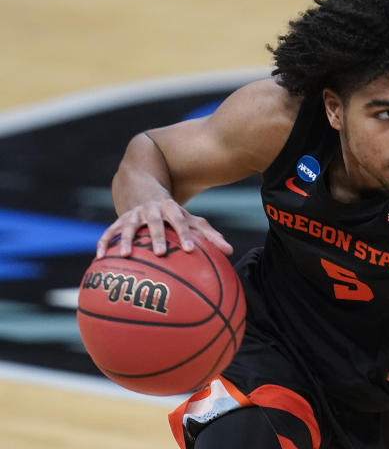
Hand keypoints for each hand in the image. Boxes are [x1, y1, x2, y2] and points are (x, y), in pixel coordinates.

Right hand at [96, 199, 232, 257]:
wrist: (144, 190)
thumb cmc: (174, 214)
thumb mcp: (192, 220)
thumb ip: (210, 235)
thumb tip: (230, 251)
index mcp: (171, 209)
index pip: (180, 221)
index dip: (185, 235)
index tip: (190, 250)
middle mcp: (152, 210)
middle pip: (155, 223)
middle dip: (157, 237)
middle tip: (161, 253)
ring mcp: (134, 215)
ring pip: (129, 226)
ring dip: (127, 239)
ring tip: (125, 255)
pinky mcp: (119, 221)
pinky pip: (109, 232)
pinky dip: (104, 243)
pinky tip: (99, 259)